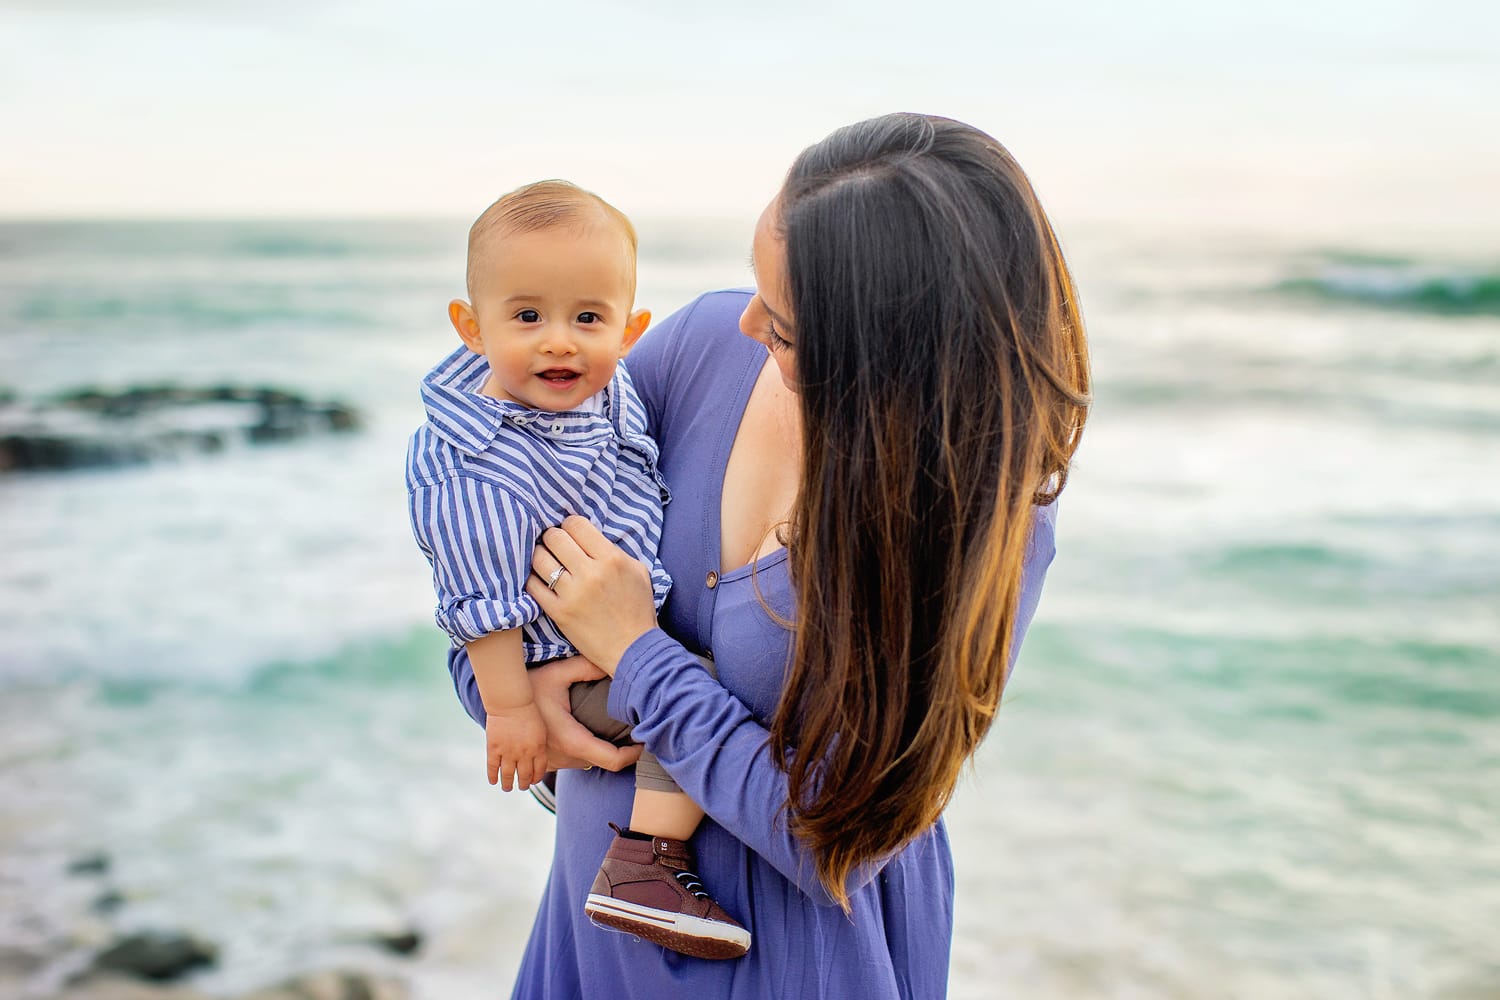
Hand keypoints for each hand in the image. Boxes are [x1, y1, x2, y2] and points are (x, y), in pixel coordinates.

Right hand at [484, 701, 547, 791]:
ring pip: (508, 775)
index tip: (533, 781)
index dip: (536, 778)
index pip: (538, 770)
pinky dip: (493, 776)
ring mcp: (508, 752)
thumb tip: (538, 753)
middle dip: (524, 784)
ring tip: (508, 788)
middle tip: (522, 787)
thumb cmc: (528, 709)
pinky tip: (493, 781)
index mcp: (538, 749)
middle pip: (524, 776)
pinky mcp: (494, 749)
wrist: (511, 701)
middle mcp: (524, 754)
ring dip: (508, 784)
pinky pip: (493, 767)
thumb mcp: (540, 728)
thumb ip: (539, 743)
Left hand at [526, 515, 658, 675]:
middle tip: (555, 545)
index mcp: (611, 559)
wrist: (634, 649)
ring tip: (545, 560)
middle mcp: (590, 573)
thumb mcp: (638, 571)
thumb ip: (614, 551)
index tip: (569, 532)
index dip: (569, 525)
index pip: (576, 525)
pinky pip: (533, 586)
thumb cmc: (638, 610)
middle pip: (554, 537)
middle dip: (552, 537)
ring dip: (540, 556)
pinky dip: (533, 579)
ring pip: (540, 559)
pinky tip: (541, 580)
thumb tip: (589, 538)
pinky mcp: (559, 613)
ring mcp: (572, 594)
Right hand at [528, 656, 642, 771]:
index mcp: (572, 740)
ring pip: (586, 764)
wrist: (499, 703)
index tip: (644, 742)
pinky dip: (582, 754)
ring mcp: (551, 763)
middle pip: (602, 763)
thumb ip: (586, 667)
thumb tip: (614, 663)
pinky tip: (587, 737)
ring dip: (600, 753)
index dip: (634, 755)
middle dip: (620, 752)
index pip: (613, 761)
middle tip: (634, 733)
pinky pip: (570, 763)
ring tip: (614, 733)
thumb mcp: (558, 672)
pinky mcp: (542, 761)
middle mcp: (563, 757)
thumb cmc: (529, 686)